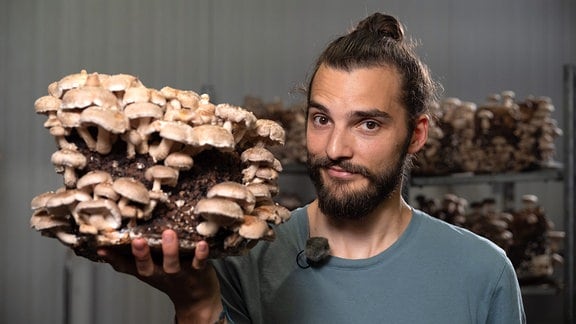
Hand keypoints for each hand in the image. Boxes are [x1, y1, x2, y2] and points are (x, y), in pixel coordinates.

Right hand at [97, 229, 223, 322]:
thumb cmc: (170, 278)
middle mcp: (161, 274)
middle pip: (148, 267)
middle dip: (142, 255)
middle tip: (137, 240)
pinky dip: (201, 254)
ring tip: (168, 233)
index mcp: (148, 272)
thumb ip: (126, 261)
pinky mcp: (199, 271)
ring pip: (173, 263)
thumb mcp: (146, 271)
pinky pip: (200, 263)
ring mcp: (180, 274)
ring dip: (170, 250)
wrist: (197, 299)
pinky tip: (201, 243)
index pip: (127, 266)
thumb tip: (100, 249)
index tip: (102, 247)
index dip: (115, 258)